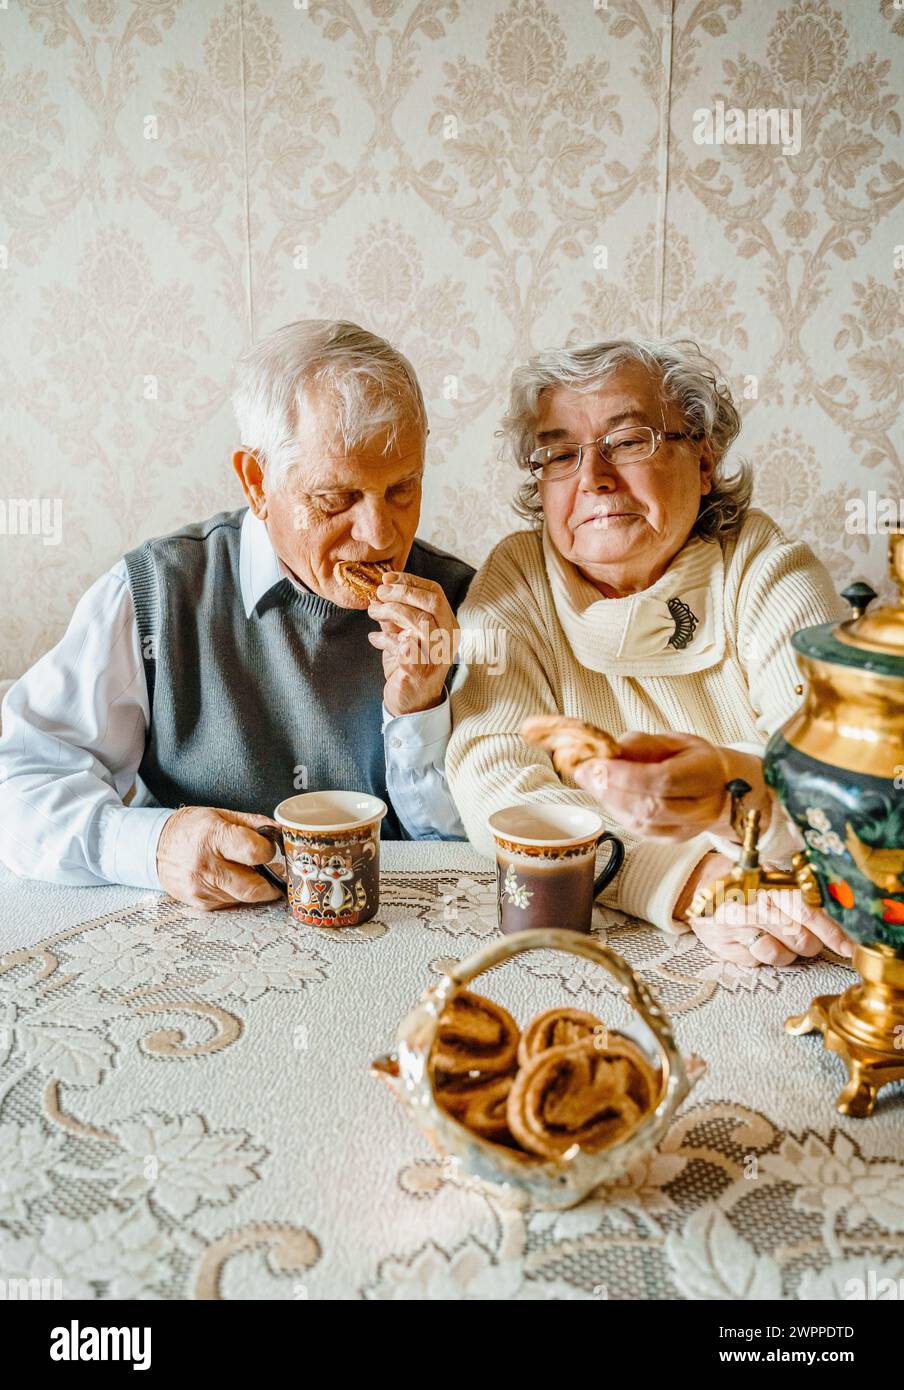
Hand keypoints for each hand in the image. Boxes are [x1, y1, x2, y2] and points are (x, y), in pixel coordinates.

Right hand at [156, 806, 283, 909]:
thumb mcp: (221, 815)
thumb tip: (281, 831)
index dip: (269, 851)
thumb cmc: (191, 828)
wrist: (155, 846)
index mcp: (213, 837)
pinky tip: (228, 879)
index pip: (254, 852)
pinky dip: (236, 893)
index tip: (268, 849)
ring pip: (244, 897)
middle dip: (270, 883)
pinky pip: (230, 902)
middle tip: (274, 874)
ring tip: (245, 871)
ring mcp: (201, 888)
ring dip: (252, 887)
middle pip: (253, 887)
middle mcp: (205, 865)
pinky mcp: (199, 903)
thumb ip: (254, 823)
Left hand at [366, 572, 458, 716]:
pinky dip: (385, 638)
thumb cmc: (409, 665)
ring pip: (420, 622)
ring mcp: (437, 656)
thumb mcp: (403, 633)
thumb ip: (397, 614)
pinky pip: (403, 646)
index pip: (435, 593)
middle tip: (379, 593)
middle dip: (402, 592)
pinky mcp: (420, 672)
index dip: (411, 581)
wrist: (412, 704)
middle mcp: (448, 639)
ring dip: (392, 611)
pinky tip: (375, 638)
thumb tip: (381, 589)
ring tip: (373, 612)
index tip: (388, 578)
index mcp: (448, 625)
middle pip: (431, 603)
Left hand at [572, 731, 771, 842]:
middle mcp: (701, 807)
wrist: (722, 788)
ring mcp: (687, 829)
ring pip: (642, 823)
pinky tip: (606, 795)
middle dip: (611, 790)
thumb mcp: (674, 741)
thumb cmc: (694, 759)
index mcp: (705, 774)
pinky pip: (639, 830)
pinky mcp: (673, 840)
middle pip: (651, 807)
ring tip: (591, 780)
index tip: (597, 763)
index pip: (664, 780)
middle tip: (585, 772)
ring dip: (609, 802)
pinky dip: (617, 812)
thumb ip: (643, 745)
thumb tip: (609, 751)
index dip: (627, 775)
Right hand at [677, 851, 853, 965]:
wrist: (699, 886)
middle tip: (806, 939)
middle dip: (810, 944)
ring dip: (786, 953)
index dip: (833, 933)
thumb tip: (840, 911)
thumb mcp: (773, 878)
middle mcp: (755, 906)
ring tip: (776, 938)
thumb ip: (803, 894)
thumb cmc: (745, 883)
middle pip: (801, 939)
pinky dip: (761, 956)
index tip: (848, 948)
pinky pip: (757, 962)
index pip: (811, 912)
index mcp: (772, 886)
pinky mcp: (725, 946)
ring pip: (781, 955)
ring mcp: (738, 928)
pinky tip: (754, 941)